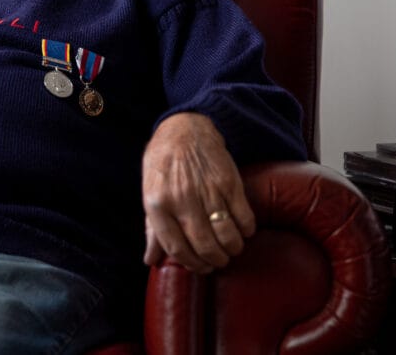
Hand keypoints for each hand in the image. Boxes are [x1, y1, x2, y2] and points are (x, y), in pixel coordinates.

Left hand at [141, 112, 254, 272]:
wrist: (184, 128)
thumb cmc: (163, 164)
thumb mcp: (149, 192)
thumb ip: (152, 228)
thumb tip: (150, 260)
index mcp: (156, 203)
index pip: (175, 247)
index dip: (191, 263)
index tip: (200, 268)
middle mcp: (180, 199)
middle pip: (203, 245)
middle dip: (214, 261)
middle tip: (219, 262)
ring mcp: (206, 191)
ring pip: (226, 236)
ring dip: (232, 249)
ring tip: (232, 249)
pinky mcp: (229, 183)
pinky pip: (243, 217)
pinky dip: (246, 230)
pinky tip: (243, 231)